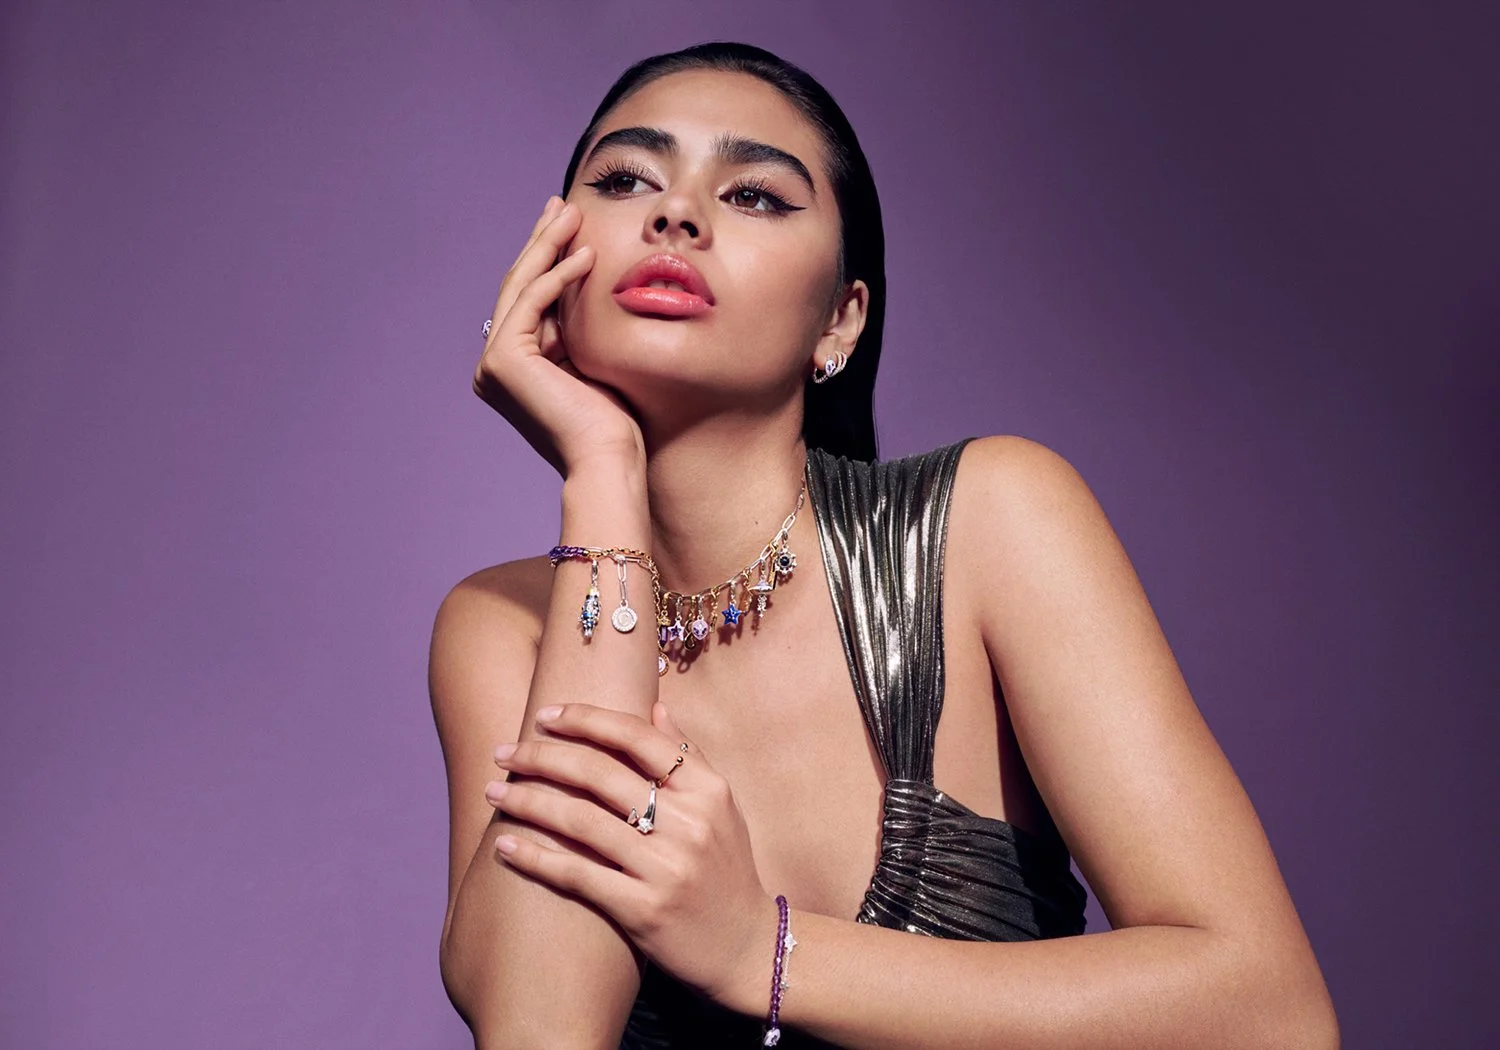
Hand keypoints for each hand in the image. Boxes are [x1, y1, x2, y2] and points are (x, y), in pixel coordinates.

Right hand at [473, 196, 645, 477]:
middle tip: (562, 204)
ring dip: (548, 246)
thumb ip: (577, 324)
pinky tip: (585, 254)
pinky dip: (558, 276)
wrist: (609, 459)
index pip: (529, 300)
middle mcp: (493, 367)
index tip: (569, 225)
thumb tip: (585, 275)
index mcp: (512, 368)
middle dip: (542, 241)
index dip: (547, 257)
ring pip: (522, 289)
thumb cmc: (614, 422)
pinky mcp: (503, 362)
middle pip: (519, 288)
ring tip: (573, 213)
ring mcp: (492, 365)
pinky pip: (532, 304)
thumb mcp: (593, 357)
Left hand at [483, 701, 778, 1012]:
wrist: (747, 947)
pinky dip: (537, 858)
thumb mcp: (722, 808)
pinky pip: (578, 875)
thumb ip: (689, 757)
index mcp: (707, 790)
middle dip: (542, 757)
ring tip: (494, 791)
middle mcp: (688, 823)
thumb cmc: (727, 871)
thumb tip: (655, 707)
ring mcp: (666, 867)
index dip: (585, 720)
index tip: (545, 716)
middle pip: (600, 773)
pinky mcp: (644, 910)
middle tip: (503, 753)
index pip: (637, 737)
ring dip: (528, 802)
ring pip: (581, 820)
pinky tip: (506, 845)